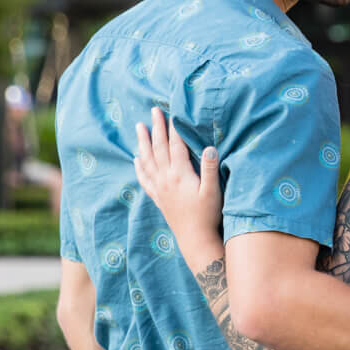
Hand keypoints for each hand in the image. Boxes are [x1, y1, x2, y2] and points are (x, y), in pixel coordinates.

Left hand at [133, 107, 224, 261]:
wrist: (195, 239)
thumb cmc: (207, 215)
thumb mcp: (213, 191)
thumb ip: (209, 168)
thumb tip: (208, 147)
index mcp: (179, 174)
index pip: (175, 146)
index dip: (174, 128)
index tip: (172, 112)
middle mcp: (166, 179)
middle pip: (158, 148)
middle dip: (156, 128)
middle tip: (153, 110)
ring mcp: (160, 188)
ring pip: (148, 160)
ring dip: (143, 142)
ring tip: (139, 127)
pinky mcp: (158, 198)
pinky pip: (145, 178)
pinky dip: (139, 167)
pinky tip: (136, 159)